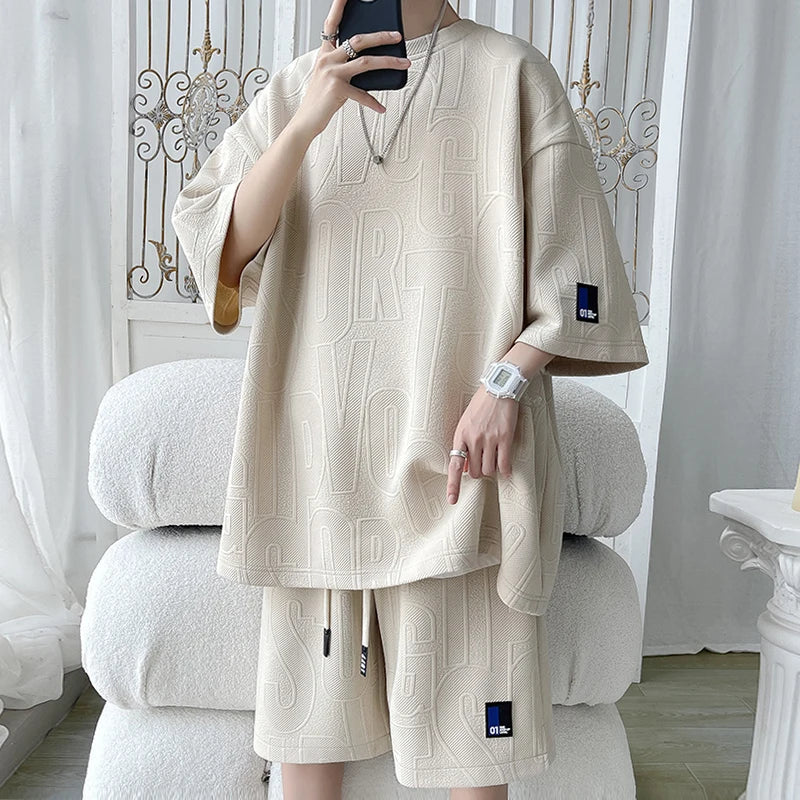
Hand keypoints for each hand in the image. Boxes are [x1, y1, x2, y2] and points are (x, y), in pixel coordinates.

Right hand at [292, 0, 411, 137]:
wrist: (306, 121)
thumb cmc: (320, 100)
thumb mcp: (330, 77)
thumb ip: (345, 67)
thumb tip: (371, 65)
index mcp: (325, 53)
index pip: (331, 24)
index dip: (338, 7)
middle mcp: (327, 59)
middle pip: (358, 40)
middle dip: (381, 36)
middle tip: (397, 35)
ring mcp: (332, 73)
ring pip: (366, 62)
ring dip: (389, 61)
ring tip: (404, 63)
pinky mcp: (337, 89)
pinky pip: (362, 94)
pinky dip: (374, 102)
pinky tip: (382, 107)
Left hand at [446, 388, 520, 504]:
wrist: (499, 388)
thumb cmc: (481, 405)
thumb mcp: (465, 422)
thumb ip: (463, 444)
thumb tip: (461, 468)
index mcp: (460, 435)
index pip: (454, 465)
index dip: (453, 485)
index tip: (452, 500)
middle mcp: (473, 439)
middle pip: (473, 471)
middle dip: (476, 471)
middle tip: (481, 462)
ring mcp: (490, 439)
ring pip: (488, 470)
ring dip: (490, 469)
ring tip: (493, 458)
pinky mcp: (505, 438)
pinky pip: (503, 464)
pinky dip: (505, 470)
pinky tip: (506, 470)